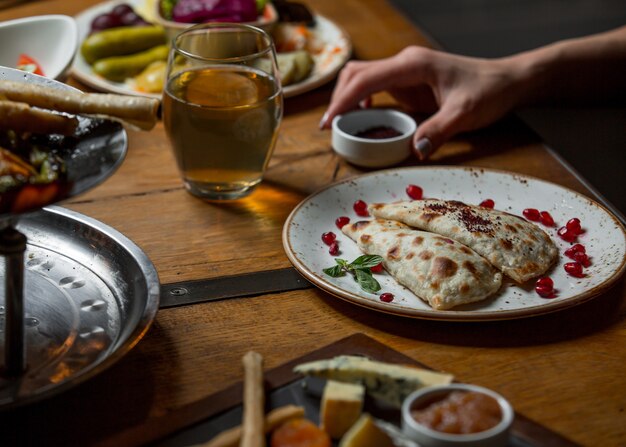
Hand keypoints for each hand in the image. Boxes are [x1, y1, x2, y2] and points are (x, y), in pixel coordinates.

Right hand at [320, 46, 525, 158]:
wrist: (506, 81)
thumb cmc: (488, 91)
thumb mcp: (466, 113)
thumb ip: (439, 130)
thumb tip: (413, 151)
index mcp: (412, 65)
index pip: (365, 79)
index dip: (342, 101)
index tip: (328, 123)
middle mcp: (404, 64)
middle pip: (356, 73)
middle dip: (338, 98)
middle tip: (330, 127)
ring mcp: (405, 72)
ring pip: (362, 77)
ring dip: (347, 98)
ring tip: (340, 126)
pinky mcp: (408, 82)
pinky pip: (375, 87)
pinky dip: (361, 100)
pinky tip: (363, 118)